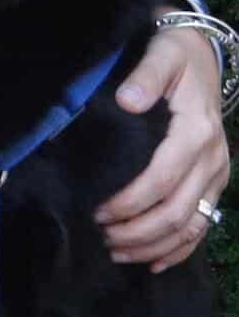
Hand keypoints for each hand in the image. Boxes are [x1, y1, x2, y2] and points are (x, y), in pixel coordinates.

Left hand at [94, 23, 229, 272]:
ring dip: (154, 245)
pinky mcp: (215, 181)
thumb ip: (146, 75)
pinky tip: (154, 263)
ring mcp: (217, 173)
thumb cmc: (175, 53)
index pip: (161, 180)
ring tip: (117, 251)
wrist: (204, 54)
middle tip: (102, 237)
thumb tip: (127, 100)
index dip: (130, 201)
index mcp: (196, 132)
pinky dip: (180, 249)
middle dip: (137, 232)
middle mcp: (212, 158)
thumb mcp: (162, 53)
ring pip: (190, 225)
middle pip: (176, 212)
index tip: (98, 210)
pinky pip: (203, 224)